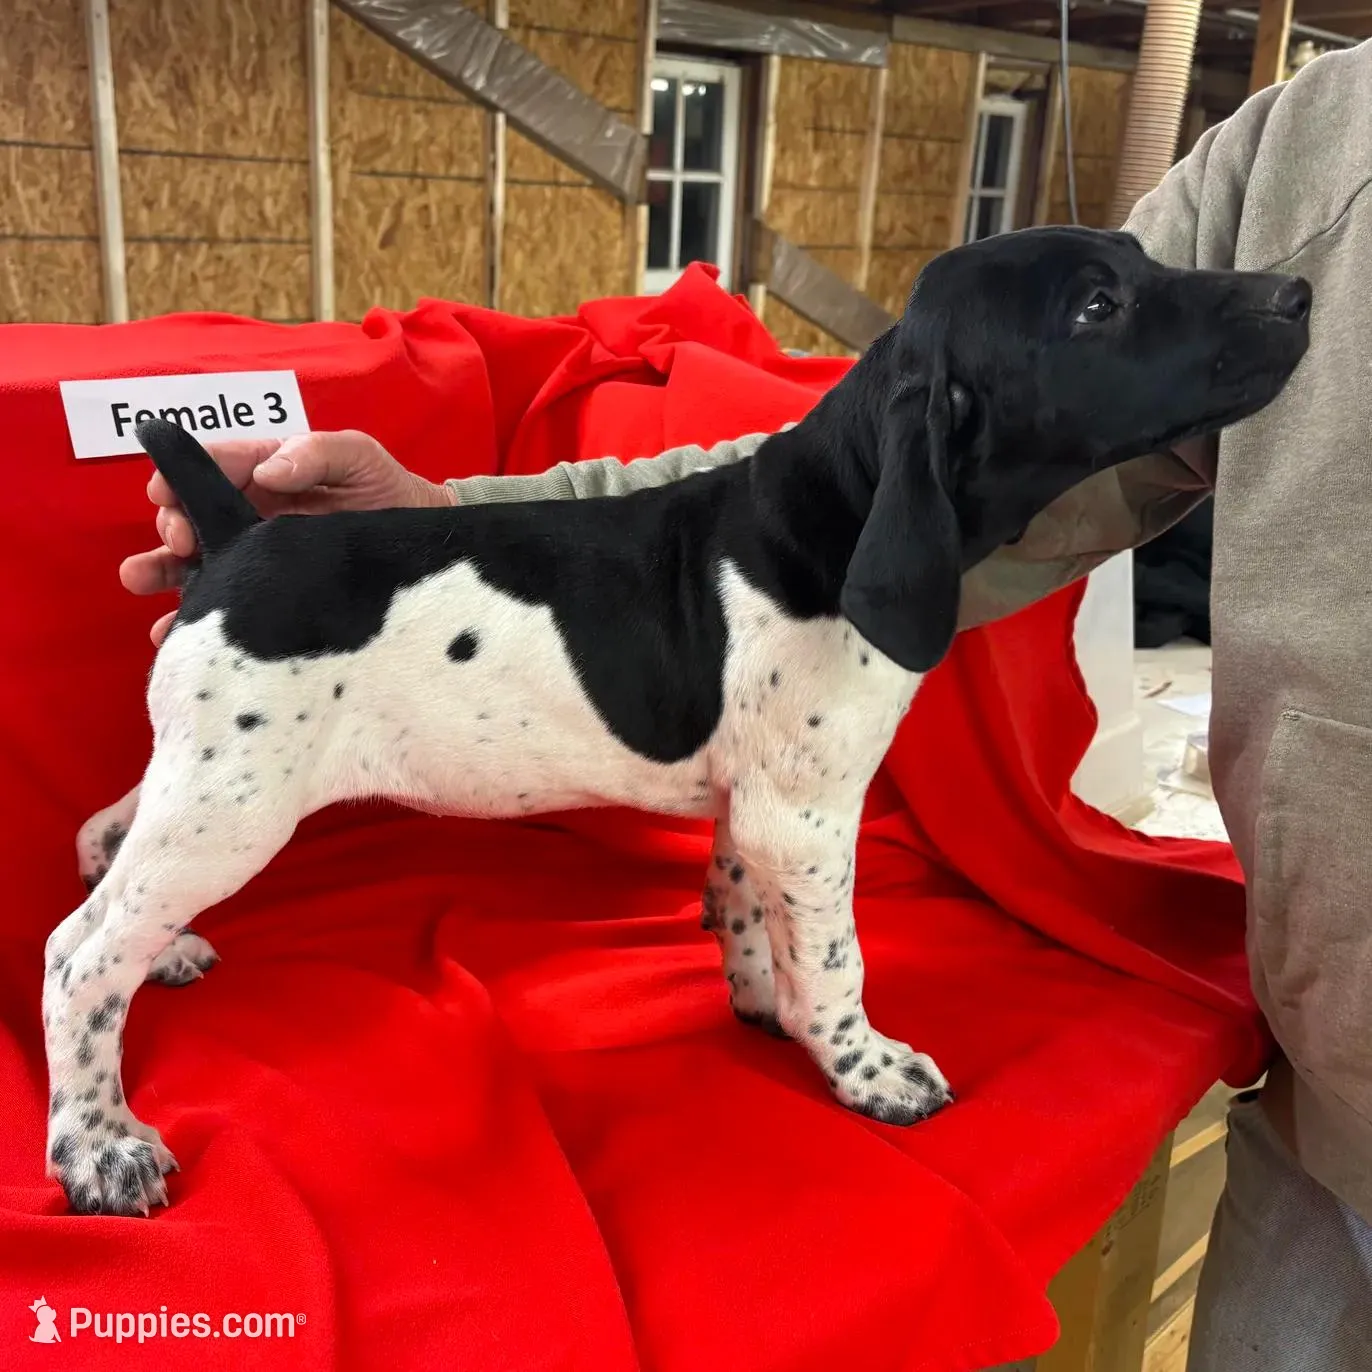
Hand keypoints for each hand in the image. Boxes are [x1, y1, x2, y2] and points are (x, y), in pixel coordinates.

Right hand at [120, 430, 453, 646]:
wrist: (421, 548)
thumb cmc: (390, 492)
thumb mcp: (360, 458)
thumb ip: (316, 452)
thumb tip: (267, 472)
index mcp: (267, 472)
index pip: (212, 467)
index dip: (181, 477)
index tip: (166, 496)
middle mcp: (252, 514)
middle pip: (194, 514)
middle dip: (174, 525)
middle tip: (178, 544)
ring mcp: (257, 557)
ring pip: (195, 562)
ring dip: (162, 570)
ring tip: (139, 581)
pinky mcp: (267, 594)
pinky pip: (225, 605)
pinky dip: (194, 619)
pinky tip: (173, 634)